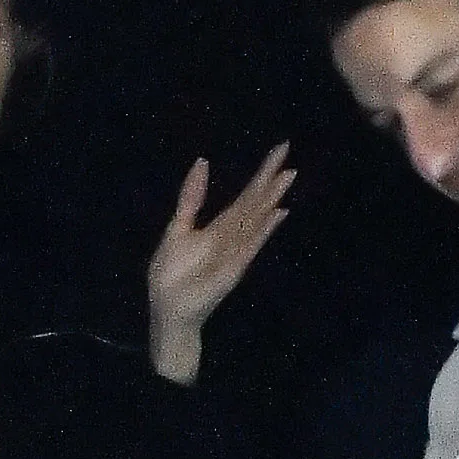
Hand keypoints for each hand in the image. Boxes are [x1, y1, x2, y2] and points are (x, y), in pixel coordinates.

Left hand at [146, 141, 294, 382]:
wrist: (168, 307)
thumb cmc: (172, 274)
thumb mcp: (178, 227)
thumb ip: (192, 197)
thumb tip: (203, 162)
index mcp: (220, 227)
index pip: (246, 195)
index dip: (262, 174)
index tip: (279, 151)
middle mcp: (233, 236)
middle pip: (255, 203)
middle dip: (271, 180)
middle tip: (289, 157)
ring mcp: (236, 251)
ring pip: (256, 219)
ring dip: (271, 199)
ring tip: (288, 177)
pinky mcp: (233, 267)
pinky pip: (250, 244)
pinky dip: (263, 229)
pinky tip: (276, 213)